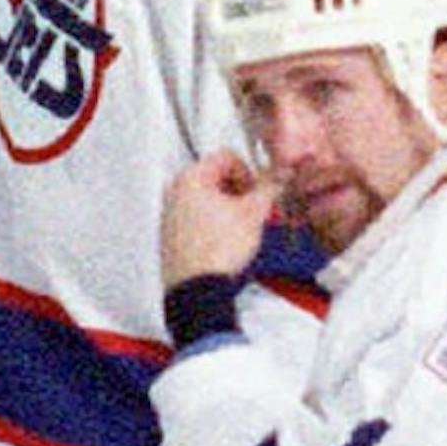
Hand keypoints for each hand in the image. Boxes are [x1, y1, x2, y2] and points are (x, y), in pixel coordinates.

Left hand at [162, 149, 274, 288]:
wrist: (197, 289)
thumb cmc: (217, 251)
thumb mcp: (253, 214)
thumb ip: (268, 189)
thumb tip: (276, 178)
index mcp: (191, 178)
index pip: (226, 157)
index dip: (249, 173)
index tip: (257, 192)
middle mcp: (175, 191)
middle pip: (216, 177)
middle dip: (240, 192)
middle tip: (254, 211)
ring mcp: (170, 214)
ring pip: (207, 199)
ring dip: (229, 208)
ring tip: (243, 229)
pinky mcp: (171, 235)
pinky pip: (196, 218)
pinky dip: (214, 224)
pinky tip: (226, 242)